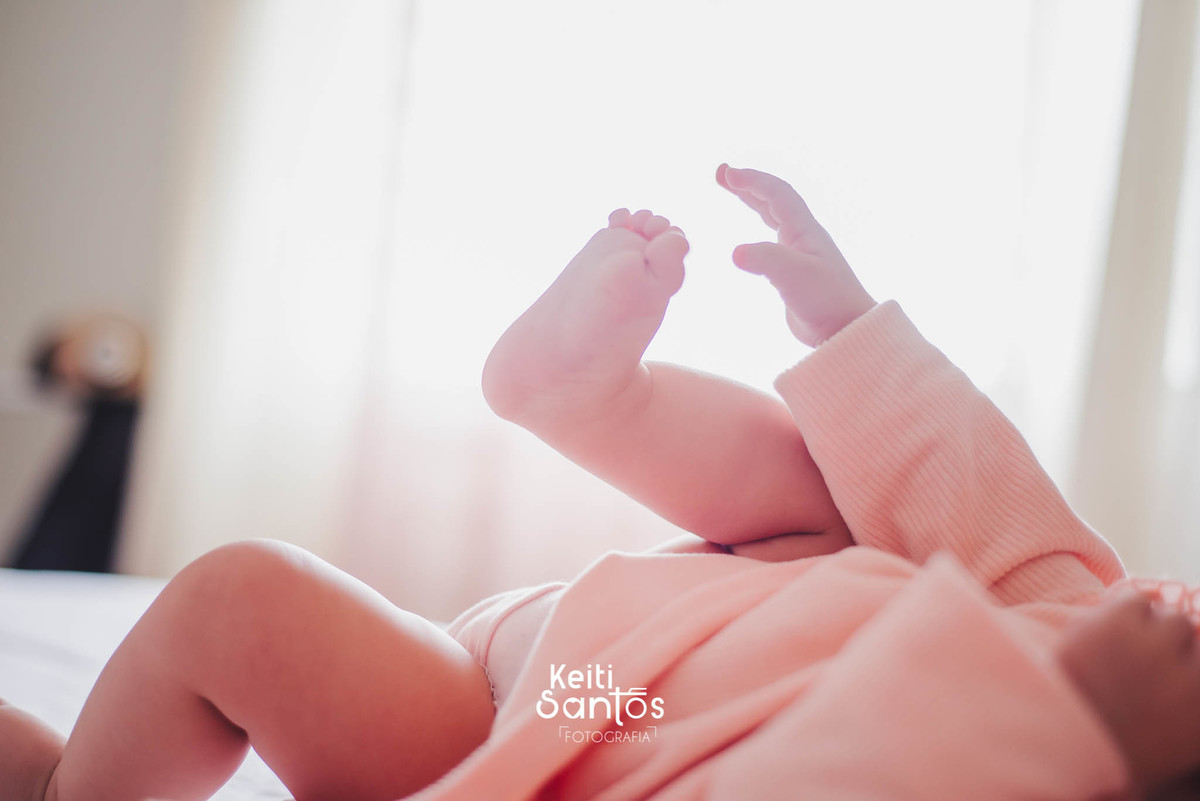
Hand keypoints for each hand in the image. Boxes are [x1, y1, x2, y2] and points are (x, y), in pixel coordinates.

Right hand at [717, 164, 874, 345]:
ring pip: (774, 215)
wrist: (847, 328)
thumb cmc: (826, 301)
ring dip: (752, 200)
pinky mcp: (795, 271)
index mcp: (804, 230)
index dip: (752, 180)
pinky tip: (750, 237)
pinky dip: (758, 226)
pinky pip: (773, 238)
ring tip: (732, 189)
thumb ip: (766, 261)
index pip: (777, 193)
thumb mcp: (794, 278)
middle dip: (748, 183)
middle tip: (722, 173)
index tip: (727, 174)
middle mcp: (803, 235)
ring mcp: (800, 252)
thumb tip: (735, 252)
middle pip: (774, 198)